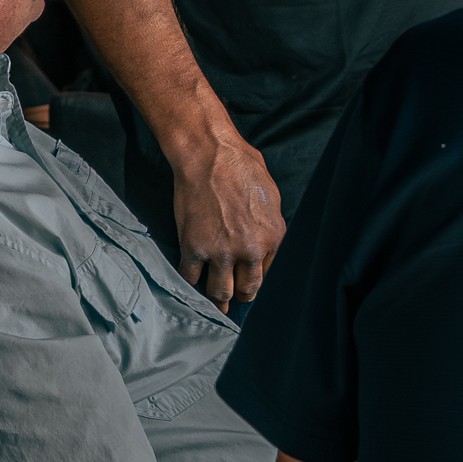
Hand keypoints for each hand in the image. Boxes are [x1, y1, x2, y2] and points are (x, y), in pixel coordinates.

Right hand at [172, 129, 284, 311]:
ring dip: (217, 300)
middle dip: (240, 297)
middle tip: (234, 303)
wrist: (209, 154)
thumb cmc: (242, 167)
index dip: (257, 282)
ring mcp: (220, 252)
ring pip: (219, 292)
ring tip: (215, 307)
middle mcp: (250, 250)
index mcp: (273, 237)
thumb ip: (269, 228)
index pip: (268, 275)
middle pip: (246, 289)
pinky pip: (191, 278)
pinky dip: (190, 285)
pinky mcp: (193, 248)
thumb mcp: (271, 197)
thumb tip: (266, 250)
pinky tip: (191, 286)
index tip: (250, 288)